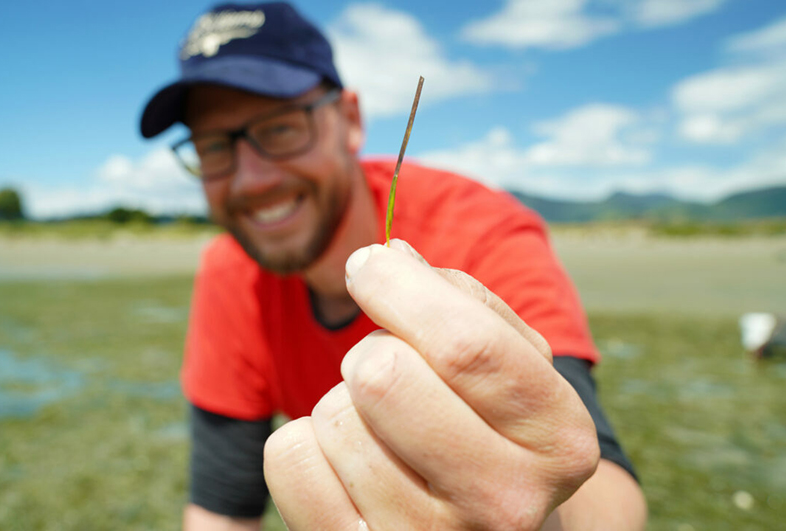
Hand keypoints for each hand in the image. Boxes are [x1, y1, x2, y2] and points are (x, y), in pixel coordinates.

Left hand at [264, 239, 599, 529]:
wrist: (485, 526)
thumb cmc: (491, 422)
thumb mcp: (511, 360)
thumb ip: (461, 300)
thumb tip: (388, 256)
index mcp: (559, 441)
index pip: (466, 345)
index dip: (401, 287)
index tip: (369, 265)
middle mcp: (504, 504)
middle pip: (382, 376)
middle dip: (373, 349)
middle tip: (389, 366)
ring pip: (332, 415)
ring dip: (345, 402)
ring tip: (384, 428)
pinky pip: (290, 459)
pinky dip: (305, 442)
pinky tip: (349, 462)